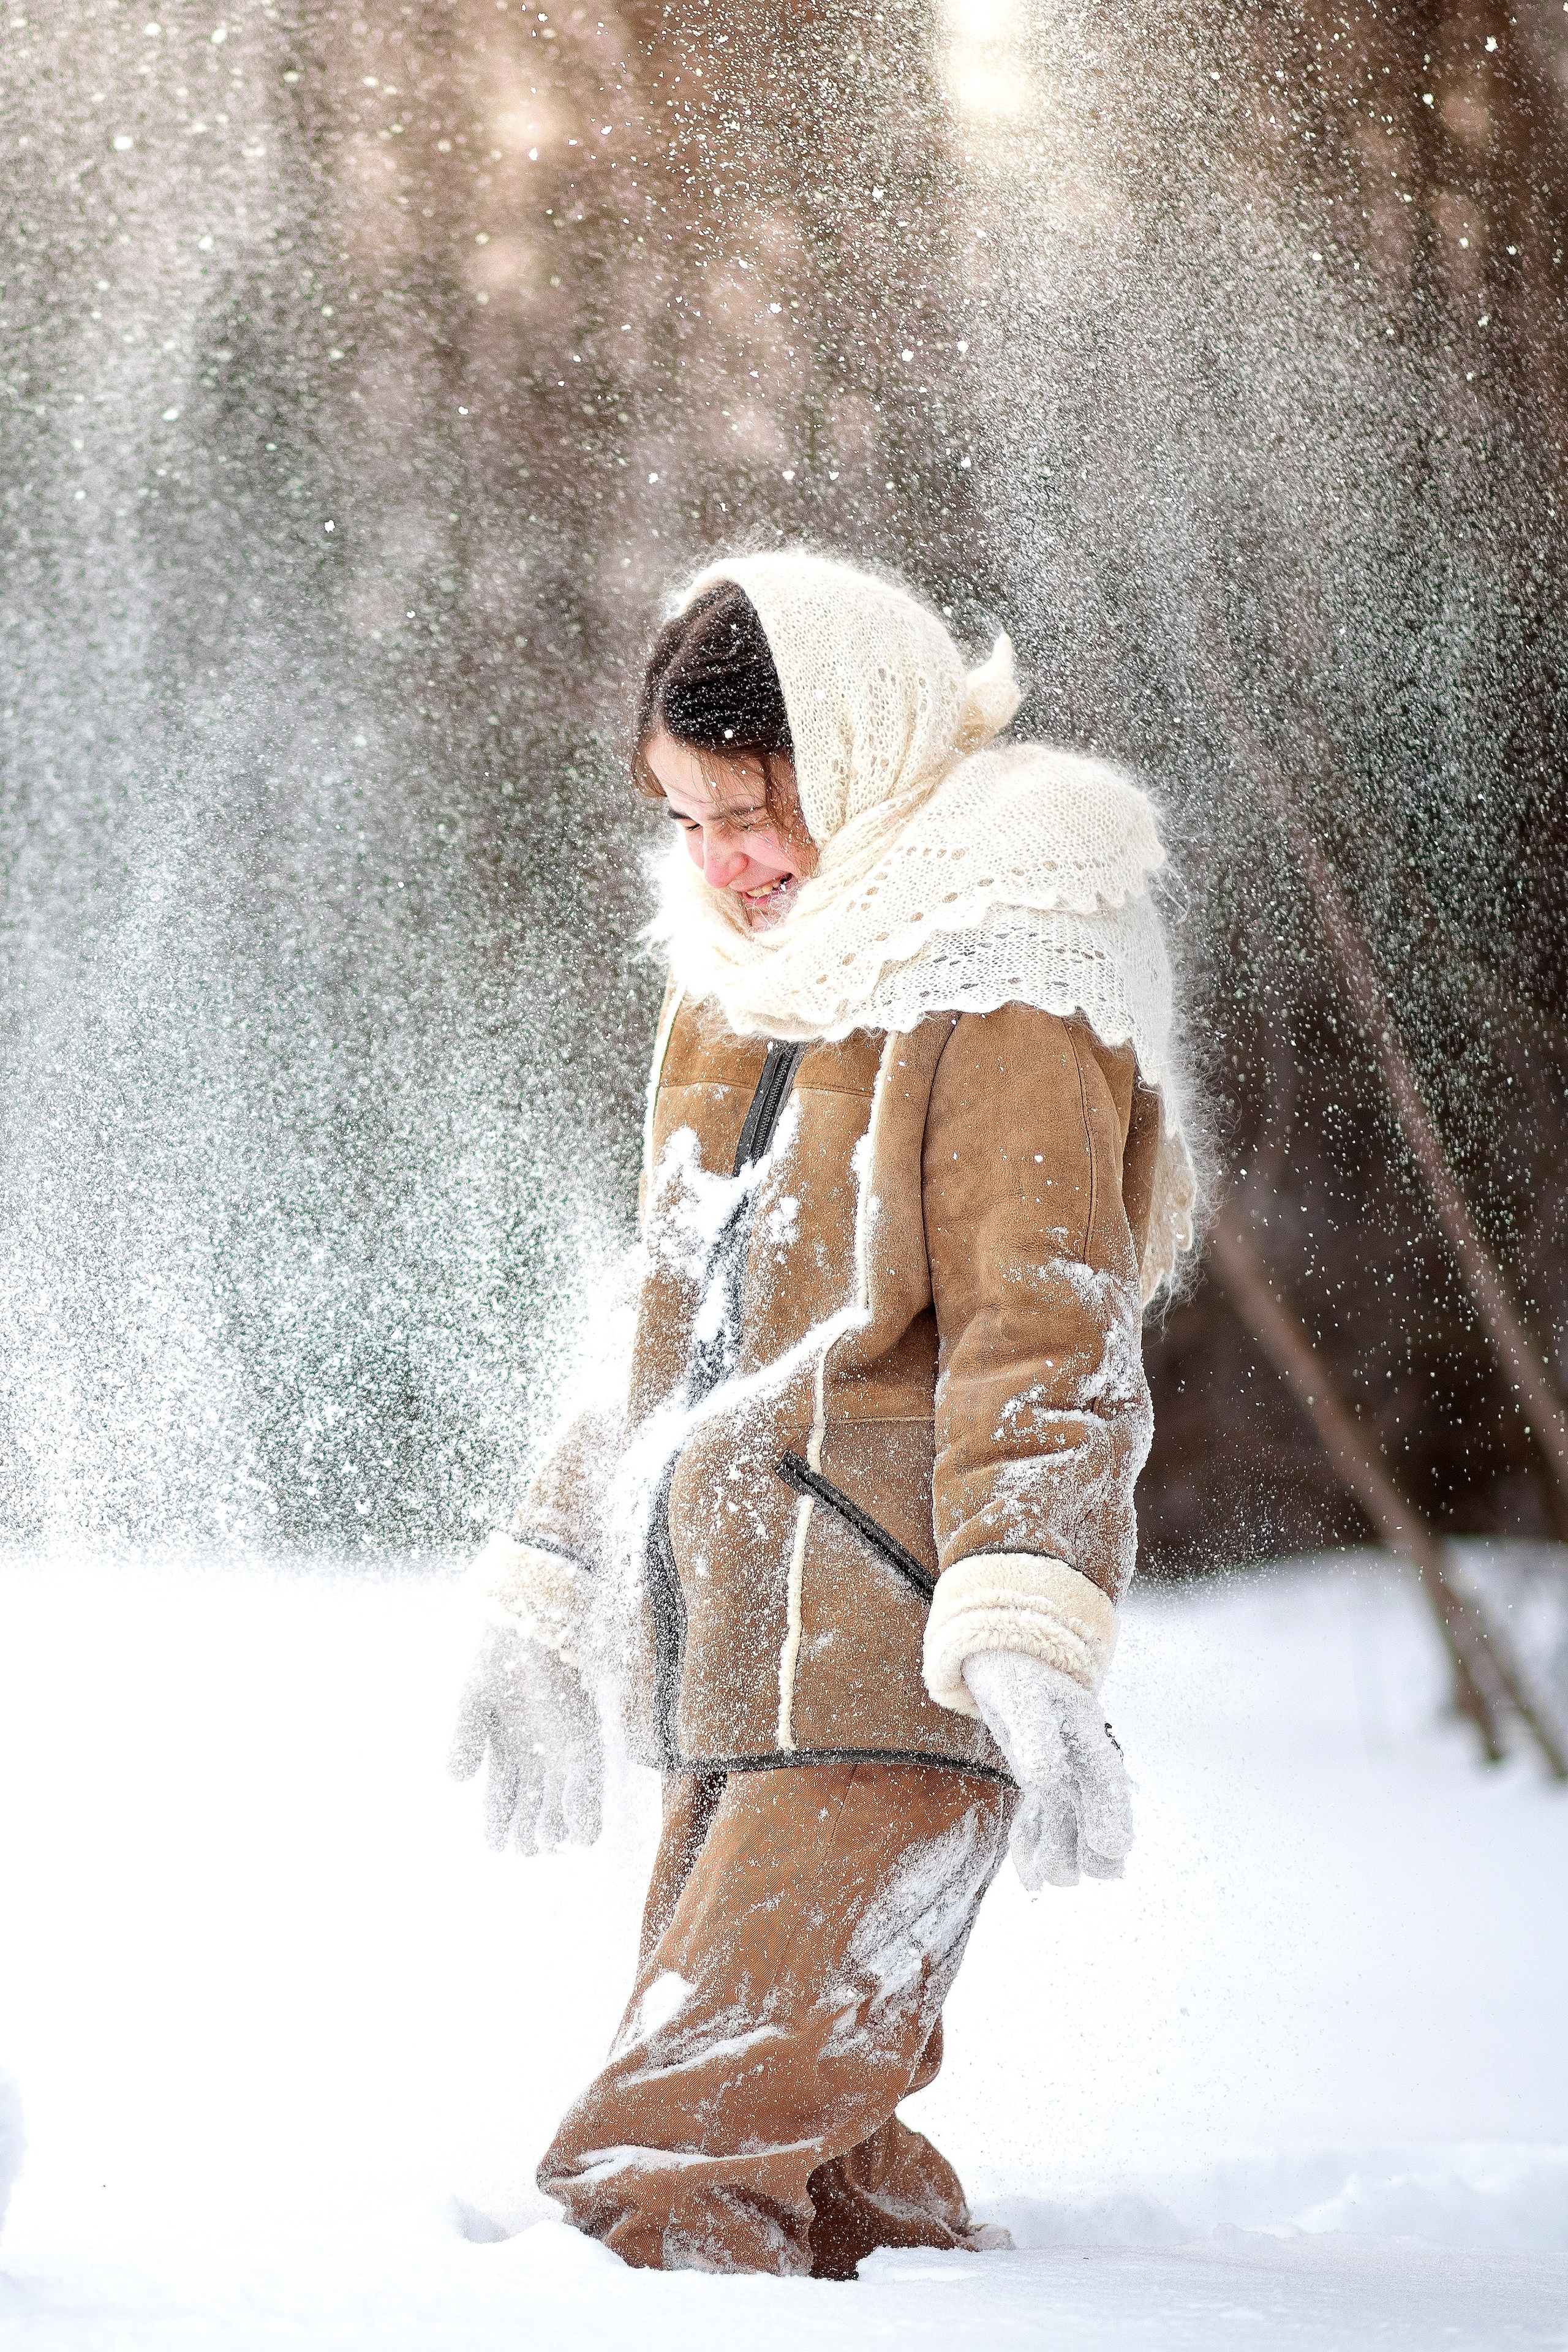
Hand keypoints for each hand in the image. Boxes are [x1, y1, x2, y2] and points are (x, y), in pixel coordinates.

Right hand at [448, 1622, 602, 1854]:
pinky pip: (588, 1780)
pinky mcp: (586, 1737)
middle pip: (534, 1808)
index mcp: (507, 1751)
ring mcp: (563, 1748)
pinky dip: (585, 1807)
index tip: (496, 1846)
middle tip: (524, 1848)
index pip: (502, 1800)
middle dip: (529, 1833)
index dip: (498, 1826)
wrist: (532, 1620)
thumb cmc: (501, 1655)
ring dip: (558, 1827)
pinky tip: (580, 1831)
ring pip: (562, 1802)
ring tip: (549, 1843)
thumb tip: (453, 1779)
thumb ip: (464, 1736)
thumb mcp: (474, 1699)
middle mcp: (537, 1756)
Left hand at [961, 1649, 1131, 1891]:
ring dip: (1061, 1852)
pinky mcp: (1038, 1780)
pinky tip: (1029, 1879)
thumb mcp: (1019, 1694)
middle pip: (1094, 1809)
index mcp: (1084, 1728)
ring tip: (1048, 1879)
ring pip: (1068, 1821)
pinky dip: (1033, 1848)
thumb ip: (1034, 1734)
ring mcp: (1060, 1768)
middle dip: (1087, 1846)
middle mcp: (1079, 1754)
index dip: (1111, 1812)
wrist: (1000, 1651)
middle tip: (1073, 1873)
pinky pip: (1040, 1819)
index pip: (1105, 1776)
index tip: (1112, 1848)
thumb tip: (1047, 1780)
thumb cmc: (1012, 1669)